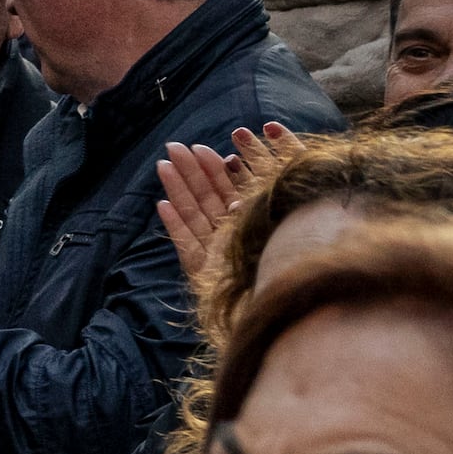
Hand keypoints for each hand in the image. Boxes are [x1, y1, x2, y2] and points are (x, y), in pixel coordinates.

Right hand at [152, 121, 294, 274]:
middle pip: (211, 198)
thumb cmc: (291, 262)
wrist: (279, 307)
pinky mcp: (203, 271)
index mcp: (258, 221)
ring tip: (162, 165)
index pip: (234, 188)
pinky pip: (186, 244)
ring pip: (195, 215)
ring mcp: (218, 253)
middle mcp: (237, 234)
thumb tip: (237, 174)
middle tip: (174, 146)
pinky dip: (174, 225)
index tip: (200, 147)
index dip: (216, 167)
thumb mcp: (281, 218)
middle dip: (191, 172)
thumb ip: (261, 196)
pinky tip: (161, 205)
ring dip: (178, 189)